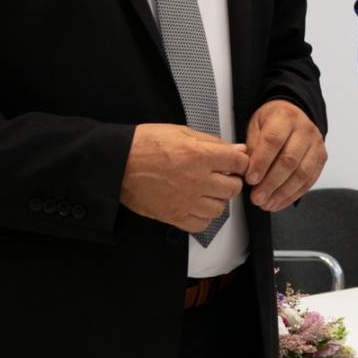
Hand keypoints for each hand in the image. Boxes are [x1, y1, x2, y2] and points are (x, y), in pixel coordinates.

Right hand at [121, 123, 248, 232]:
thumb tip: (238, 150)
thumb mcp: (182, 132)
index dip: (240, 163)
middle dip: (231, 181)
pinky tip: (196, 205)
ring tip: (206, 191)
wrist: (117, 162)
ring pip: (220, 208)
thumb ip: (213, 142)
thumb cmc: (145, 144)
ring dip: (217, 200)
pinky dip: (203, 217)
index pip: (238, 163)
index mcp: (199, 155)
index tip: (236, 165)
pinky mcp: (173, 215)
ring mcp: (186, 200)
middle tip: (221, 177)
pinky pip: (201, 224)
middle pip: (233, 188)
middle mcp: (196, 180)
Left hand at [243, 100, 327, 211]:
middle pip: (289, 160)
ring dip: (283, 193)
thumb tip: (246, 170)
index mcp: (285, 118)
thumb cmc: (272, 121)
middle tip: (257, 197)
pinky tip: (278, 202)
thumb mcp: (256, 125)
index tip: (250, 179)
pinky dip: (293, 195)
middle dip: (271, 183)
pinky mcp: (321, 158)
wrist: (292, 113)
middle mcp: (304, 130)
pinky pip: (309, 181)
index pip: (274, 141)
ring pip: (302, 173)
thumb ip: (252, 145)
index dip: (262, 162)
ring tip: (266, 203)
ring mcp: (316, 145)